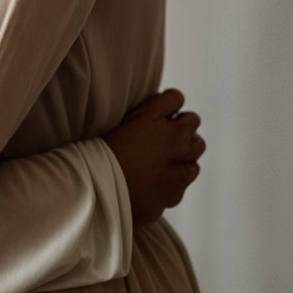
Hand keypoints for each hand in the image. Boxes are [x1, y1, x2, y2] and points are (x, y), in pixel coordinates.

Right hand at [104, 88, 204, 224]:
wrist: (96, 195)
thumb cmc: (97, 157)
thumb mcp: (116, 124)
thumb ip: (141, 116)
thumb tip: (155, 113)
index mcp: (153, 117)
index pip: (175, 98)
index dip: (167, 105)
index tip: (160, 113)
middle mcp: (172, 139)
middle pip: (192, 122)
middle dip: (180, 126)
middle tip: (165, 135)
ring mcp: (179, 166)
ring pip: (196, 151)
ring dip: (184, 151)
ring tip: (165, 159)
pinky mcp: (176, 191)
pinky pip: (185, 181)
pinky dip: (175, 180)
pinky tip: (157, 182)